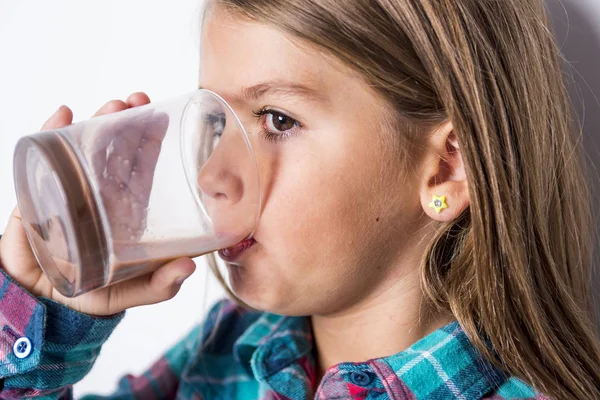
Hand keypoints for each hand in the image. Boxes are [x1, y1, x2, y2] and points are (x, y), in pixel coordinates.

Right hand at [0, 93, 195, 315]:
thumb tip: (189, 266)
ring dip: (96, 122)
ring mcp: (69, 190)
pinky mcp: (38, 193)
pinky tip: (63, 114)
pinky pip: (44, 158)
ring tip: (111, 106)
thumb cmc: (90, 296)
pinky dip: (51, 132)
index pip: (141, 169)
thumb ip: (159, 284)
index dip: (151, 143)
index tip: (162, 117)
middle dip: (126, 121)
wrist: (39, 306)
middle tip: (137, 100)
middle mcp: (99, 194)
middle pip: (114, 150)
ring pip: (83, 147)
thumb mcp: (130, 292)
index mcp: (125, 211)